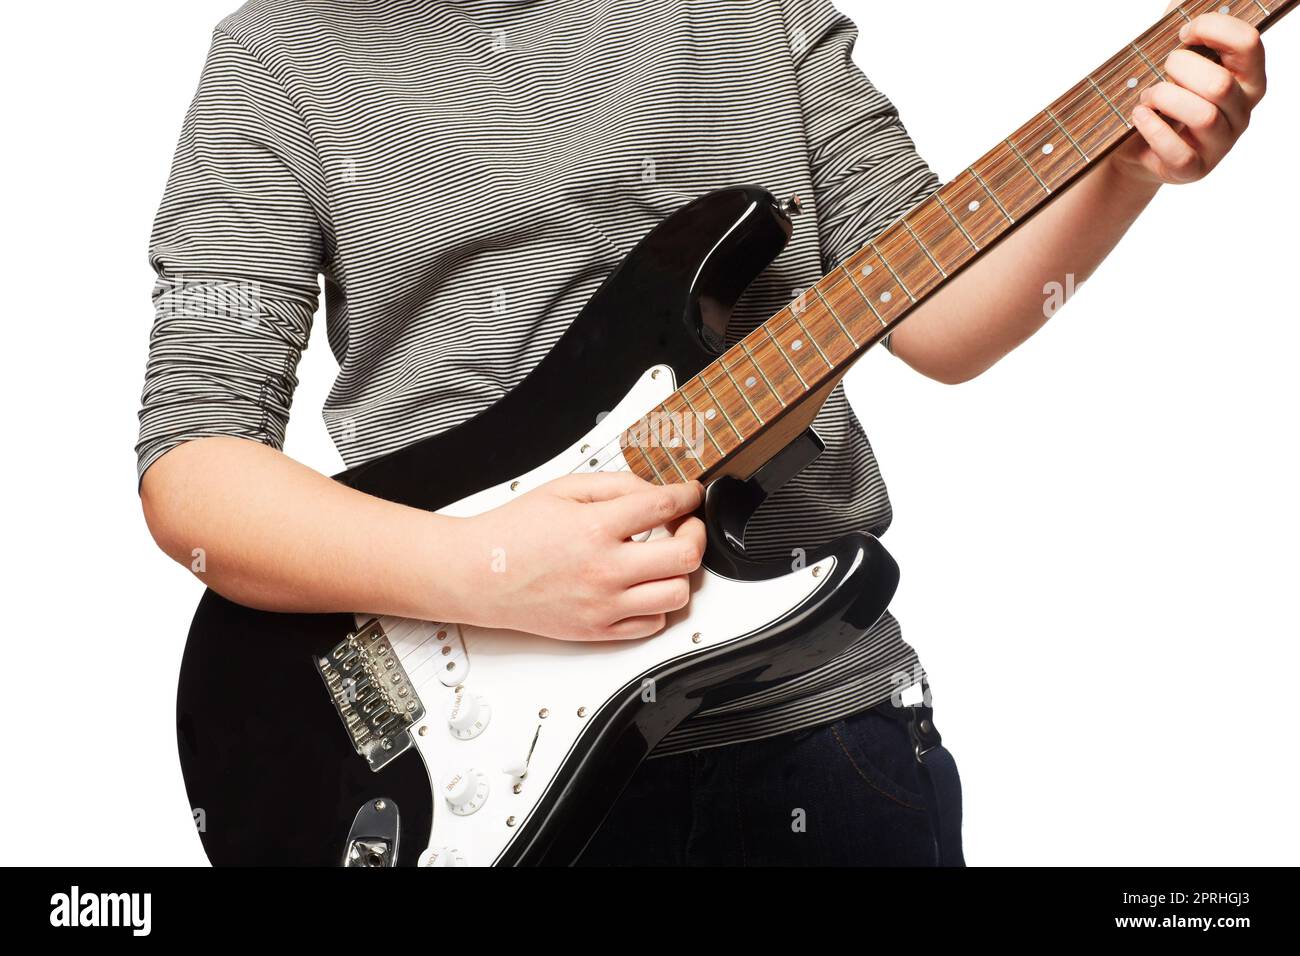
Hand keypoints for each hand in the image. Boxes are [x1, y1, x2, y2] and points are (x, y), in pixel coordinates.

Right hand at [446, 472, 705, 640]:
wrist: (477, 574)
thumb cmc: (512, 532)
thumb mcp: (564, 489)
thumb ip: (616, 485)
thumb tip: (655, 492)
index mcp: (595, 528)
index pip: (665, 507)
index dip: (688, 496)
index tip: (690, 494)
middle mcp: (604, 570)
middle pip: (685, 556)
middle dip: (696, 534)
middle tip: (686, 525)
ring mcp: (604, 606)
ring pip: (677, 594)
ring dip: (680, 572)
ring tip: (665, 558)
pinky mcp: (598, 631)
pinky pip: (652, 624)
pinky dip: (658, 604)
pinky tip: (644, 586)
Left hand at [1111, 10, 1266, 185]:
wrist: (1134, 148)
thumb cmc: (1160, 98)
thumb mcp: (1175, 60)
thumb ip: (1185, 28)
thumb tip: (1182, 0)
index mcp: (1247, 77)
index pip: (1248, 43)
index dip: (1211, 29)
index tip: (1182, 32)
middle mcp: (1241, 111)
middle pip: (1220, 83)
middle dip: (1180, 69)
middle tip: (1161, 71)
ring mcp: (1221, 144)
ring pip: (1203, 116)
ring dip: (1165, 99)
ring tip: (1148, 97)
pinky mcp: (1194, 169)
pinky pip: (1178, 151)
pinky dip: (1153, 129)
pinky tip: (1138, 116)